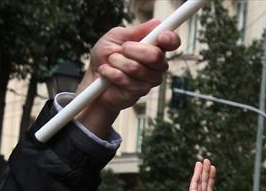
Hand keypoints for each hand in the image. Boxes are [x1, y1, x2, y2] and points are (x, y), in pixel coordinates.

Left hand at [74, 20, 180, 136]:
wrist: (94, 78)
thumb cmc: (105, 56)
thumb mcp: (115, 36)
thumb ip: (135, 31)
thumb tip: (156, 23)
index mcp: (153, 46)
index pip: (171, 42)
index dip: (170, 39)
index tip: (161, 37)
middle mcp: (157, 63)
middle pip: (156, 56)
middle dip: (131, 50)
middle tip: (121, 50)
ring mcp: (151, 78)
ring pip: (137, 68)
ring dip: (117, 63)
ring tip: (111, 63)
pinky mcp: (142, 91)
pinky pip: (127, 80)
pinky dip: (111, 73)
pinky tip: (108, 74)